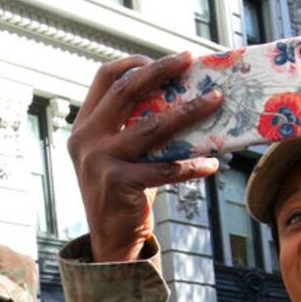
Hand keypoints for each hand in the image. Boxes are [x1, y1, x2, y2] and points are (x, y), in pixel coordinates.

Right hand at [67, 52, 223, 261]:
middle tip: (190, 60)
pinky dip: (192, 165)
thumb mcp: (119, 156)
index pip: (104, 79)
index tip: (164, 60)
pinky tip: (211, 163)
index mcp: (84, 127)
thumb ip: (134, 129)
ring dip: (189, 111)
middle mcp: (86, 140)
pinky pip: (165, 168)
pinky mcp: (118, 184)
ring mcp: (100, 161)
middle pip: (126, 91)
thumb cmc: (122, 194)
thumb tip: (181, 98)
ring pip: (152, 126)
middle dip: (161, 70)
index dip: (133, 63)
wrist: (111, 241)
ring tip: (215, 100)